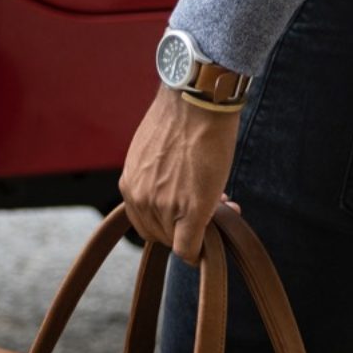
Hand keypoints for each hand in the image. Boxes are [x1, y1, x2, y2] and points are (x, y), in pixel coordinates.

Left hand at [120, 84, 240, 263]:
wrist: (196, 102)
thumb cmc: (182, 118)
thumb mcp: (156, 151)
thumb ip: (159, 176)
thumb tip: (181, 191)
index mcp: (130, 184)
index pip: (146, 222)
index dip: (170, 220)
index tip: (190, 209)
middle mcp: (141, 199)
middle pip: (161, 234)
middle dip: (185, 226)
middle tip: (211, 207)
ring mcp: (163, 207)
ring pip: (178, 241)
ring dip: (200, 231)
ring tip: (222, 204)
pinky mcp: (190, 212)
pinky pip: (189, 248)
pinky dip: (201, 251)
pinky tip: (215, 240)